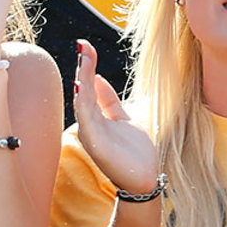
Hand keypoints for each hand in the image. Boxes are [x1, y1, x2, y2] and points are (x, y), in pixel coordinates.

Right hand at [73, 39, 159, 195]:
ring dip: (82, 80)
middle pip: (83, 92)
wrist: (143, 179)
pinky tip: (82, 87)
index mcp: (96, 118)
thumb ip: (109, 101)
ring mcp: (91, 136)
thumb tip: (97, 77)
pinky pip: (87, 120)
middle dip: (83, 68)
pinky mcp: (96, 146)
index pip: (88, 88)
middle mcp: (90, 125)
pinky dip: (83, 103)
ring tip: (83, 60)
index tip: (85, 47)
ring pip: (83, 103)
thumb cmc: (133, 153)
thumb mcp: (123, 118)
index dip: (87, 67)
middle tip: (83, 46)